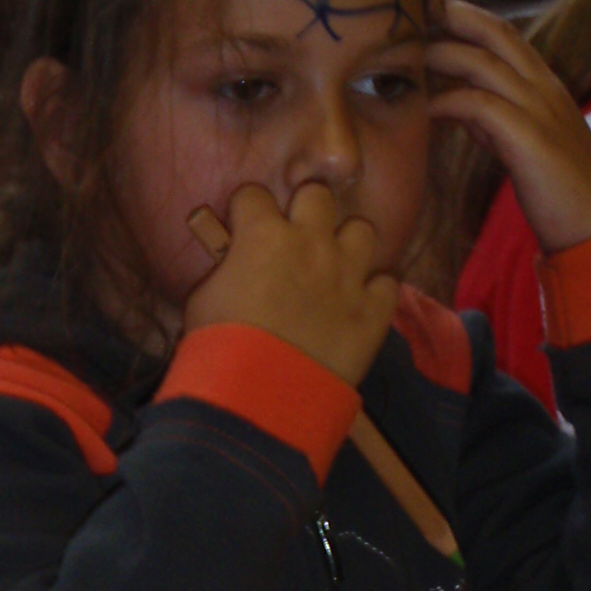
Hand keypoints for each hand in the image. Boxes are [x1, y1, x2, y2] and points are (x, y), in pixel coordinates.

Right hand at [184, 184, 397, 386]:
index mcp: (263, 235)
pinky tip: (358, 304)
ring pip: (363, 230)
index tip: (241, 227)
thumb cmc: (219, 347)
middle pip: (318, 195)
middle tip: (294, 239)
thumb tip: (233, 263)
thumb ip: (225, 269)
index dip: (245, 210)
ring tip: (334, 267)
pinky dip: (374, 291)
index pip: (253, 195)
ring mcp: (348, 274)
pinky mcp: (372, 310)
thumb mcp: (203, 299)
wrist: (259, 396)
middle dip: (304, 212)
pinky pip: (387, 282)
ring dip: (347, 244)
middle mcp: (311, 243)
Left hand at [426, 0, 590, 255]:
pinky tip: (424, 109)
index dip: (469, 18)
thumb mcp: (523, 145)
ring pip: (485, 63)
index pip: (506, 36)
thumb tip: (461, 106)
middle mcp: (546, 88)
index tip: (432, 8)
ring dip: (442, 53)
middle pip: (496, 34)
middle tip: (413, 5)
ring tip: (405, 53)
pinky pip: (481, 107)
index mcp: (547, 87)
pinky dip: (449, 102)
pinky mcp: (530, 139)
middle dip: (454, 15)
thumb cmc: (561, 193)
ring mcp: (540, 110)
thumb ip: (495, 122)